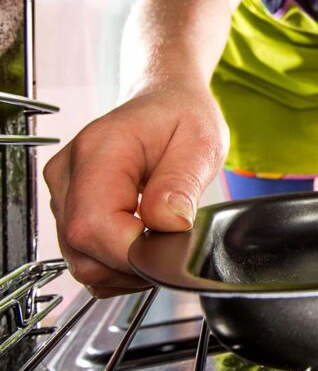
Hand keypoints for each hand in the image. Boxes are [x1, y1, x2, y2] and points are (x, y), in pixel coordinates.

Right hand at [43, 83, 227, 297]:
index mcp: (100, 150)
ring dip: (124, 268)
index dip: (133, 253)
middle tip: (172, 246)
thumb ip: (182, 183)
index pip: (93, 226)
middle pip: (82, 248)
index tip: (169, 248)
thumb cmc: (183, 117)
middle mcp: (69, 171)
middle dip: (132, 264)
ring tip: (160, 243)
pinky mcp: (69, 207)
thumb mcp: (201, 143)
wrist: (165, 102)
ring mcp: (64, 191)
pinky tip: (142, 247)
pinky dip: (114, 265)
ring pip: (80, 259)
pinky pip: (83, 256)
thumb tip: (169, 223)